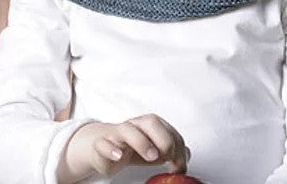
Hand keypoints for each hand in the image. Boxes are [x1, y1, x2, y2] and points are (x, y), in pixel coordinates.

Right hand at [57, 114, 190, 182]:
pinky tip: (118, 156)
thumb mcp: (152, 150)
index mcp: (149, 125)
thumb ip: (169, 151)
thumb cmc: (130, 147)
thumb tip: (187, 154)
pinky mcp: (102, 145)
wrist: (100, 147)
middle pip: (150, 122)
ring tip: (151, 156)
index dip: (177, 147)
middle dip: (163, 138)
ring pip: (128, 129)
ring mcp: (117, 134)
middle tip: (167, 155)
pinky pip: (103, 143)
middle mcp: (135, 125)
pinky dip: (110, 149)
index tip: (180, 165)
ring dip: (141, 142)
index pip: (168, 130)